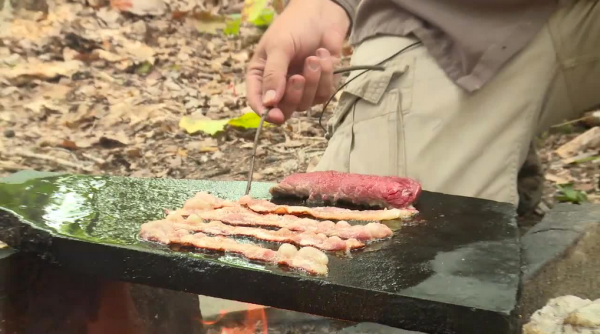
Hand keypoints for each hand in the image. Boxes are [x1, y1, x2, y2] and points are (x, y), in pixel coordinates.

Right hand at [245, 0, 349, 123]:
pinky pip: (324, 94)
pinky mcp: (320, 85)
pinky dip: (326, 76)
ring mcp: (301, 88)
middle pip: (284, 110)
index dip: (266, 113)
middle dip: (294, 96)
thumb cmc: (295, 25)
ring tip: (315, 57)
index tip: (276, 116)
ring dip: (313, 81)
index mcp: (261, 76)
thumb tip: (269, 103)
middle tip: (299, 77)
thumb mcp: (279, 46)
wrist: (323, 12)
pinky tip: (325, 56)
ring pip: (306, 104)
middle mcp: (279, 86)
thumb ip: (273, 74)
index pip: (258, 103)